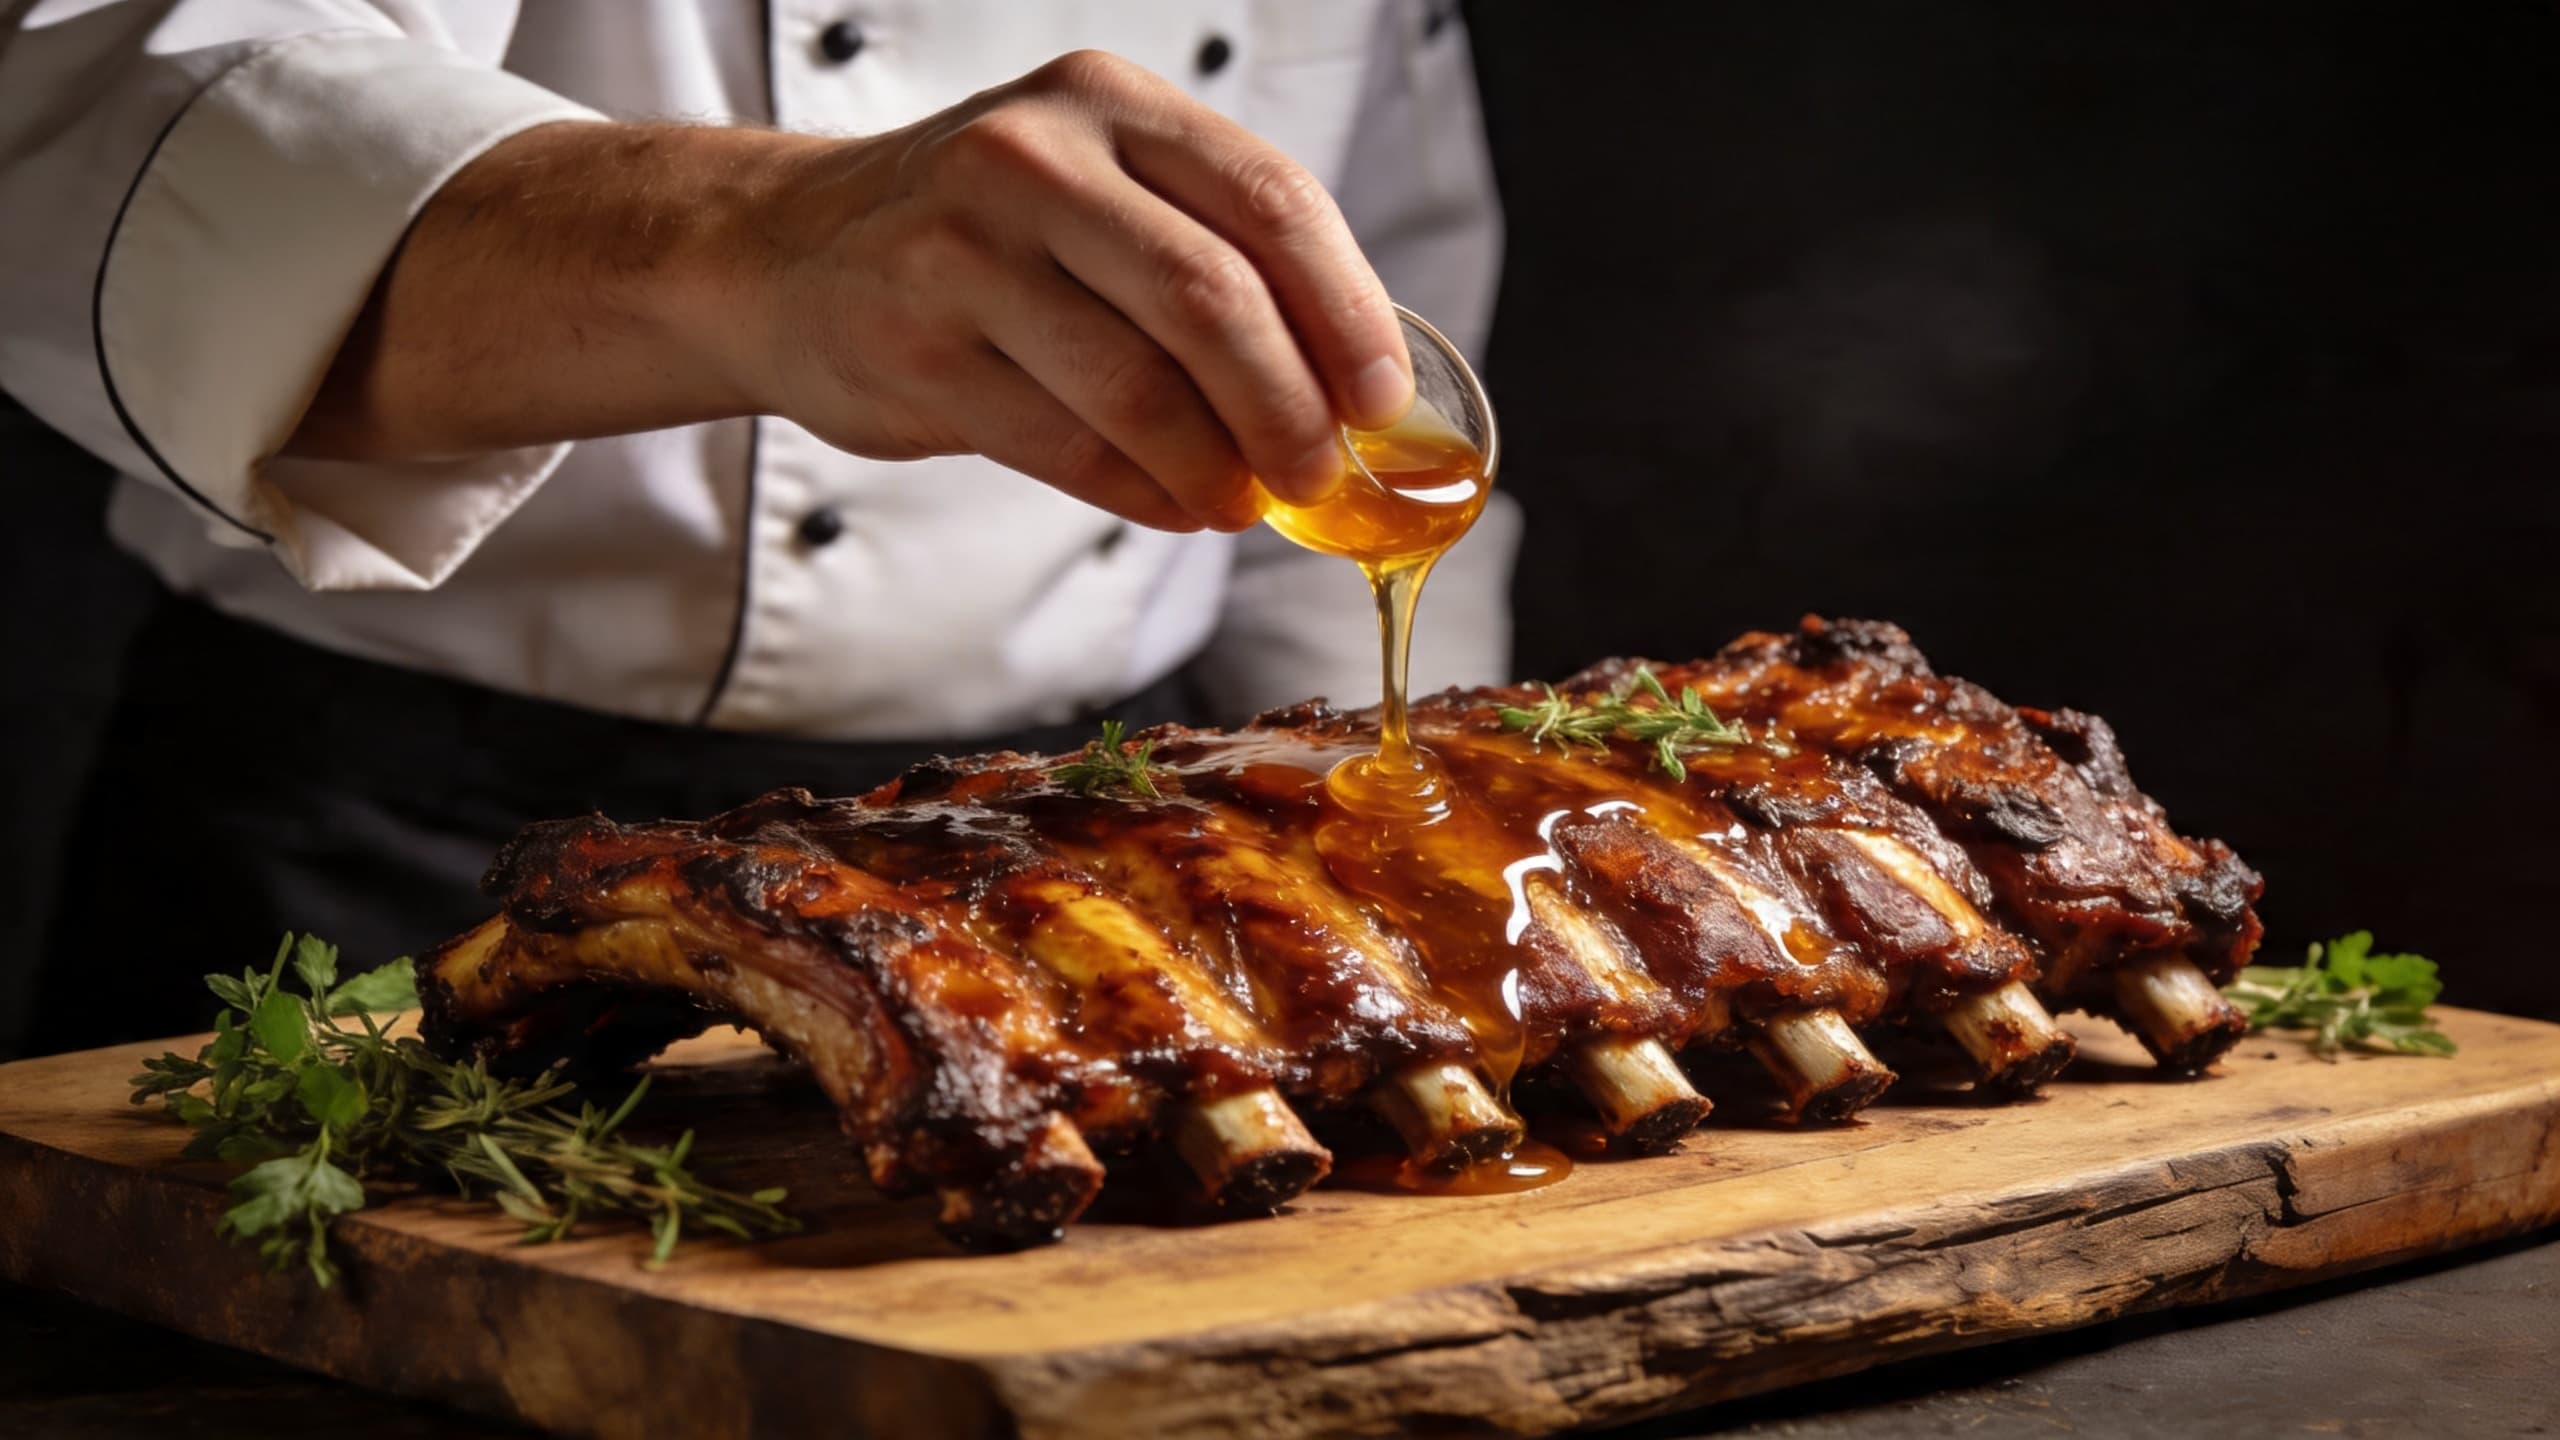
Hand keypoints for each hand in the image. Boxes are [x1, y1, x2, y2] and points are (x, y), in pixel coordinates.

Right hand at [735, 52, 1413, 532]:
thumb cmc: (978, 235)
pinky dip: (1145, 493)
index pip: (1271, 200)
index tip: (1380, 400)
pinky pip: (1068, 445)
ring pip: (1140, 386)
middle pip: (1212, 298)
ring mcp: (963, 251)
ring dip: (1216, 467)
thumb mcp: (1093, 186)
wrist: (781, 254)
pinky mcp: (917, 350)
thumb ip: (1209, 250)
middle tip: (1320, 473)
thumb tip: (1350, 385)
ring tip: (1244, 501)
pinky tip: (1177, 506)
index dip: (1347, 312)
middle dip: (1290, 408)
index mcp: (1108, 102)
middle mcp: (1034, 157)